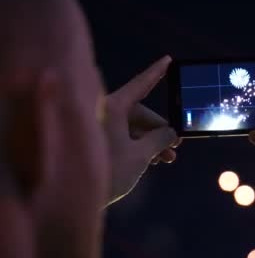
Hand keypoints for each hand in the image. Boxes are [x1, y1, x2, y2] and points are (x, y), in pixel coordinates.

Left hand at [104, 56, 179, 205]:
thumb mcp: (141, 155)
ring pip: (133, 128)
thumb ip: (159, 139)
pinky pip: (123, 137)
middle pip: (140, 113)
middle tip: (176, 143)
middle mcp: (104, 113)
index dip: (156, 73)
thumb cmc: (108, 171)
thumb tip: (171, 132)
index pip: (140, 84)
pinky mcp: (96, 142)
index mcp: (113, 107)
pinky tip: (152, 161)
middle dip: (160, 129)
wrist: (74, 198)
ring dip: (152, 141)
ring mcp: (99, 127)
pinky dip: (138, 146)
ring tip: (168, 158)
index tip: (168, 60)